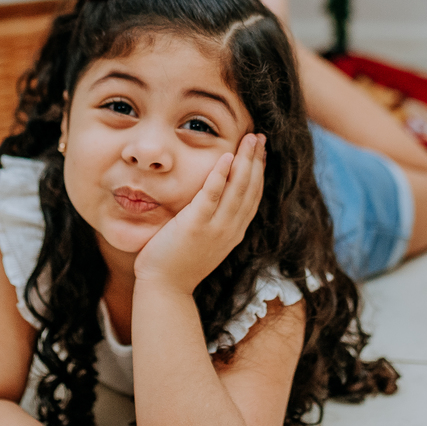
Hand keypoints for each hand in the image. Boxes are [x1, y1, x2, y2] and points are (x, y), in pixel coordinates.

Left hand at [133, 133, 265, 291]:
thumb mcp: (204, 241)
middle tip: (261, 136)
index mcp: (234, 232)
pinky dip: (221, 176)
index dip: (259, 172)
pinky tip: (226, 157)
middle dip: (257, 160)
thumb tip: (212, 201)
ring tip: (250, 138)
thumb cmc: (177, 263)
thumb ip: (212, 221)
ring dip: (246, 161)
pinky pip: (212, 197)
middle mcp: (230, 229)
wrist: (164, 288)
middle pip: (250, 189)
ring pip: (238, 189)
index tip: (261, 151)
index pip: (253, 196)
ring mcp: (215, 229)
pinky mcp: (196, 227)